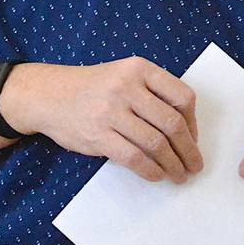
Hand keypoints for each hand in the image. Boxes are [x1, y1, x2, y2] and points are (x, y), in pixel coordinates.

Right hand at [1, 57, 203, 183]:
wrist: (49, 95)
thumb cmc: (94, 88)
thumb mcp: (124, 74)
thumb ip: (152, 92)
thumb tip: (184, 128)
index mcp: (139, 69)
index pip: (182, 96)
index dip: (193, 122)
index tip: (193, 138)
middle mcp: (127, 87)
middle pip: (171, 123)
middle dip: (188, 149)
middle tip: (194, 165)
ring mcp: (112, 111)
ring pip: (155, 143)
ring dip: (173, 165)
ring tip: (179, 175)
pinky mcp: (98, 135)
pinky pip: (134, 158)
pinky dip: (151, 171)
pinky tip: (156, 175)